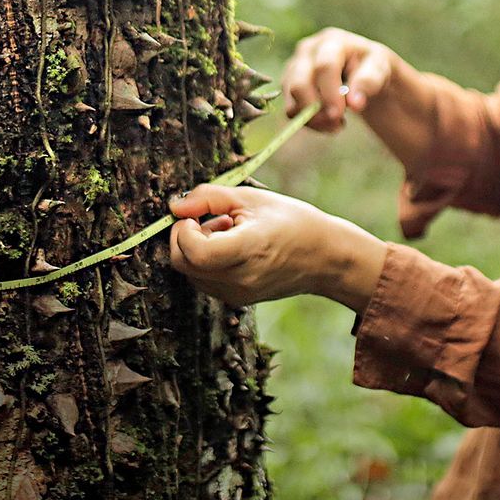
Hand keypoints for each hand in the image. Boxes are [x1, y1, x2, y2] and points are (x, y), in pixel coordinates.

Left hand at [165, 184, 387, 309]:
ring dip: (194, 250)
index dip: (183, 230)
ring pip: (190, 274)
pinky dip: (205, 262)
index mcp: (249, 249)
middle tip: (208, 219)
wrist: (323, 258)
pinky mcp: (236, 301)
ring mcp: (238, 294)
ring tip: (226, 232)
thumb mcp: (252, 198)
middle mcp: (241, 279)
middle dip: (183, 238)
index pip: (195, 251)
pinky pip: (203, 281)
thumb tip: (175, 207)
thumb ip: (208, 198)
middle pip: (183, 264)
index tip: (194, 215)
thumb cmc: (291, 221)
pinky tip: (230, 247)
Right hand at [282, 28, 394, 133]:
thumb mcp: (381, 69)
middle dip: (316, 109)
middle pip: (299, 84)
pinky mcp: (288, 84)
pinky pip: (292, 110)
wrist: (362, 71)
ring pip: (293, 101)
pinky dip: (310, 122)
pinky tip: (328, 120)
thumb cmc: (373, 66)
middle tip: (338, 123)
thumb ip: (369, 81)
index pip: (324, 67)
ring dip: (315, 120)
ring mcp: (294, 67)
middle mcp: (307, 50)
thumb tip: (354, 103)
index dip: (330, 93)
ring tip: (338, 123)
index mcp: (332, 41)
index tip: (339, 114)